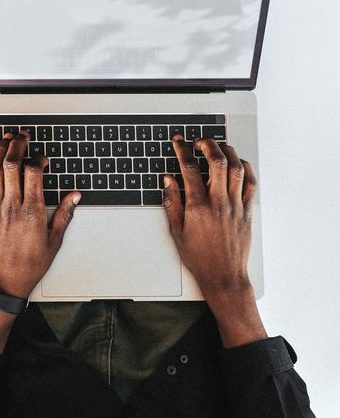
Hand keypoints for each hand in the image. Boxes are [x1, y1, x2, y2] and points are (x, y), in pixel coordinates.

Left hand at [0, 131, 80, 297]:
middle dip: (17, 145)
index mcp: (32, 211)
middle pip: (11, 165)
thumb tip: (75, 196)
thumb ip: (64, 215)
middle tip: (22, 135)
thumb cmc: (29, 265)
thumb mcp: (54, 241)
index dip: (38, 159)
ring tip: (5, 139)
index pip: (33, 173)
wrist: (4, 283)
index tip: (42, 158)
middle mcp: (12, 206)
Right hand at [162, 137, 266, 346]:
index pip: (189, 169)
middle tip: (199, 141)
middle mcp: (218, 203)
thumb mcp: (176, 232)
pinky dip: (245, 168)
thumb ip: (172, 203)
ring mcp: (235, 206)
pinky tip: (238, 164)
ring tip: (218, 146)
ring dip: (227, 151)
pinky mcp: (247, 211)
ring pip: (236, 168)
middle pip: (216, 161)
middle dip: (207, 144)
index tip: (178, 143)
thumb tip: (168, 180)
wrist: (223, 276)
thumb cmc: (199, 258)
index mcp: (197, 207)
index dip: (182, 151)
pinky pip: (250, 183)